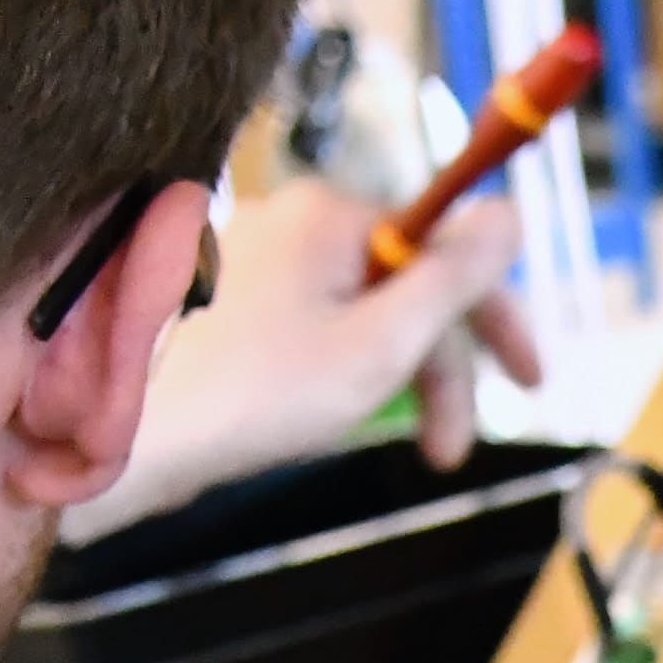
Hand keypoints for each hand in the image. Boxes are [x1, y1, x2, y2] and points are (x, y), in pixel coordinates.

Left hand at [108, 171, 543, 517]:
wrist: (132, 439)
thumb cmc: (254, 396)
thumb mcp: (381, 344)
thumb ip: (452, 278)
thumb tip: (509, 212)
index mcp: (331, 214)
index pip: (444, 252)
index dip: (495, 321)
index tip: (530, 383)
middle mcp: (291, 218)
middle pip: (402, 287)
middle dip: (438, 370)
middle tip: (448, 450)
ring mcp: (254, 258)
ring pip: (359, 313)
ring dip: (392, 378)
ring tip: (378, 442)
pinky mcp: (227, 301)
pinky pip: (313, 326)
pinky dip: (339, 373)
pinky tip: (325, 421)